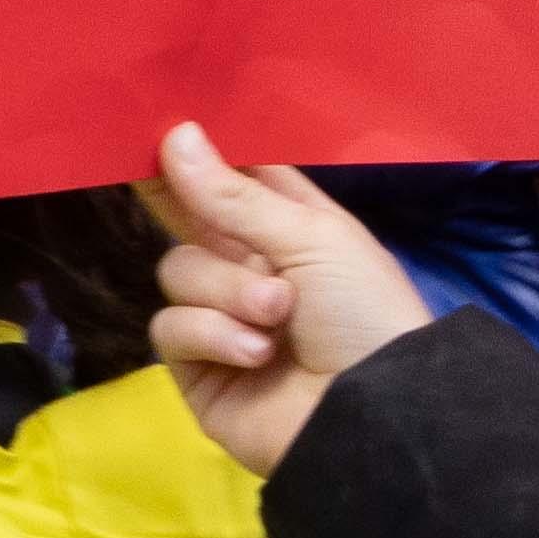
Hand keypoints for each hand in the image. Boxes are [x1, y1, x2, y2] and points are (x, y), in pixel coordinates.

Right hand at [146, 126, 427, 479]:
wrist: (374, 415)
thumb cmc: (362, 311)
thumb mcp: (311, 239)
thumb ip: (234, 194)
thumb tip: (175, 133)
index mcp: (290, 229)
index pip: (235, 179)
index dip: (202, 154)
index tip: (164, 123)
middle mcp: (250, 268)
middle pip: (190, 221)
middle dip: (191, 212)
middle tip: (165, 184)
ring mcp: (220, 320)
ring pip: (178, 272)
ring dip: (227, 291)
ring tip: (276, 317)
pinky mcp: (197, 369)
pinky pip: (171, 328)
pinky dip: (212, 334)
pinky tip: (255, 353)